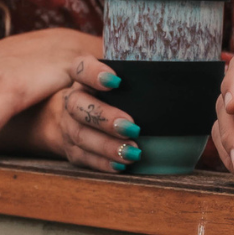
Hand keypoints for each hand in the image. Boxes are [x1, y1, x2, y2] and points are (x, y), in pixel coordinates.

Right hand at [27, 64, 145, 175]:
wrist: (82, 117)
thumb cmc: (114, 96)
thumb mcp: (119, 81)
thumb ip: (134, 76)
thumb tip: (164, 76)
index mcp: (83, 79)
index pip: (81, 69)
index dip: (94, 73)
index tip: (117, 80)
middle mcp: (72, 101)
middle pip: (78, 106)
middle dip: (105, 118)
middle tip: (132, 127)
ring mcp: (69, 127)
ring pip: (81, 136)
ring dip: (107, 146)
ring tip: (133, 152)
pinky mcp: (73, 150)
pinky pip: (84, 158)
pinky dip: (103, 163)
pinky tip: (121, 165)